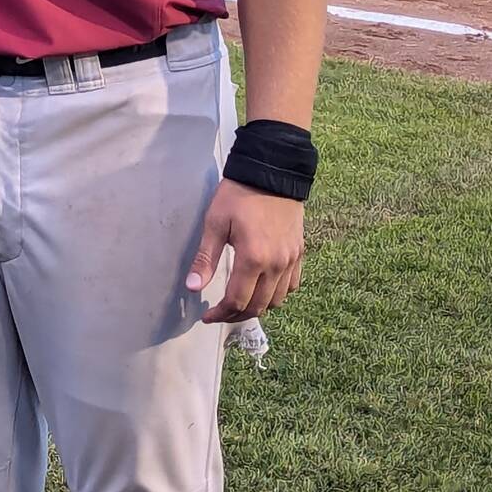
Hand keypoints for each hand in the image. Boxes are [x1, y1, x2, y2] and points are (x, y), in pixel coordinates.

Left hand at [185, 177, 304, 322]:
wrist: (271, 174)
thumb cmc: (238, 195)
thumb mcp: (215, 223)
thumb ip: (205, 258)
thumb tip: (192, 288)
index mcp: (253, 258)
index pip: (237, 300)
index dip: (221, 313)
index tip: (206, 317)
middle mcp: (277, 265)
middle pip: (258, 306)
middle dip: (236, 315)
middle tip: (219, 313)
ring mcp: (291, 261)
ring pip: (278, 301)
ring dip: (258, 307)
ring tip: (238, 303)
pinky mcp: (299, 254)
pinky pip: (292, 286)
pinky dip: (277, 294)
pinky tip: (262, 288)